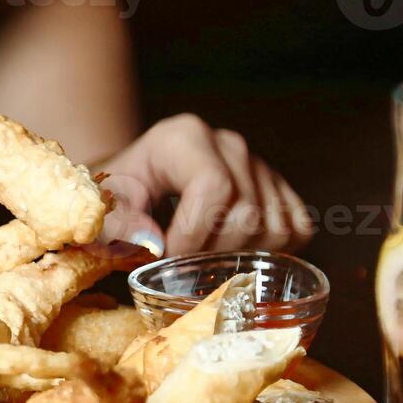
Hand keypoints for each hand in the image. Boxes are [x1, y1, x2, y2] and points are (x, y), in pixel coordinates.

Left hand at [97, 114, 314, 256]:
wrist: (136, 182)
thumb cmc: (120, 196)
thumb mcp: (106, 207)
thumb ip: (118, 225)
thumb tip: (153, 242)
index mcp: (185, 138)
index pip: (214, 187)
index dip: (194, 234)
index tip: (167, 257)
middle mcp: (229, 145)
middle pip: (247, 213)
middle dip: (213, 253)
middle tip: (182, 264)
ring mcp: (259, 165)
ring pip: (275, 228)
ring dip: (240, 258)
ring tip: (204, 258)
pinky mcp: (278, 189)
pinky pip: (296, 230)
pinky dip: (272, 254)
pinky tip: (236, 254)